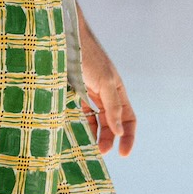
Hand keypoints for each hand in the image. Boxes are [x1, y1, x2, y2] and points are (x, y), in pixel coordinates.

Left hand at [75, 13, 136, 156]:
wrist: (64, 39)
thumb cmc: (88, 57)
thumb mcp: (105, 82)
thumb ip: (112, 107)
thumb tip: (119, 132)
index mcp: (117, 91)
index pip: (128, 119)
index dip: (128, 137)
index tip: (123, 154)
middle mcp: (104, 94)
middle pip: (111, 123)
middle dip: (107, 140)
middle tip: (99, 153)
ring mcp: (88, 94)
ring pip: (94, 121)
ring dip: (92, 135)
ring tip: (86, 148)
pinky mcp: (72, 93)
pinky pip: (78, 114)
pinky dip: (78, 124)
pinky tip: (74, 133)